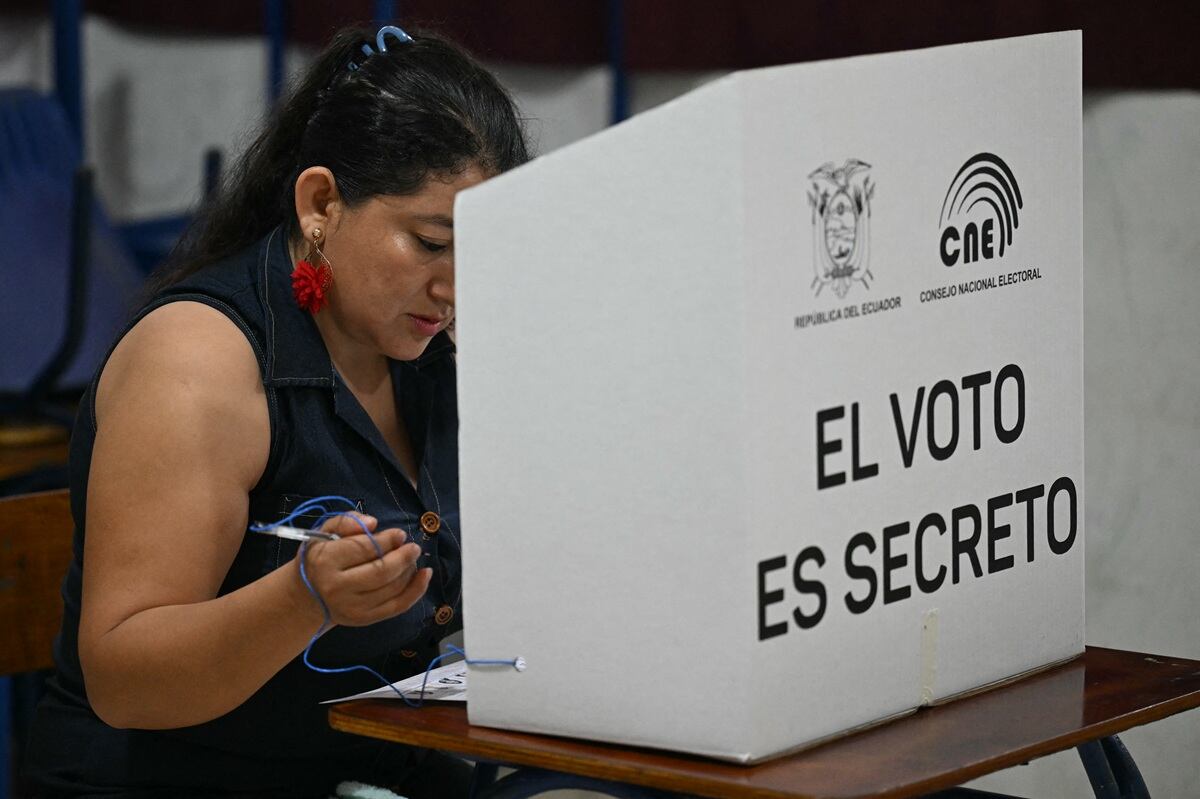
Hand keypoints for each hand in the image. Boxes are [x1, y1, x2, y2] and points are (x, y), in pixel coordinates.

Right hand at [293, 512, 431, 627]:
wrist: (308, 597)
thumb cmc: (320, 559)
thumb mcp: (324, 532)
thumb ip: (347, 521)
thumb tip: (373, 523)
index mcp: (325, 562)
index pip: (364, 549)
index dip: (387, 540)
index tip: (400, 534)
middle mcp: (337, 587)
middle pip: (381, 570)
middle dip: (403, 556)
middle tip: (413, 547)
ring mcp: (352, 607)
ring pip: (392, 588)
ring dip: (409, 570)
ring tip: (412, 558)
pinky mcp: (364, 619)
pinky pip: (397, 606)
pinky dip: (416, 590)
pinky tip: (425, 575)